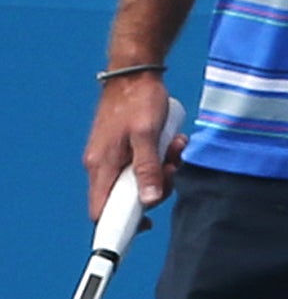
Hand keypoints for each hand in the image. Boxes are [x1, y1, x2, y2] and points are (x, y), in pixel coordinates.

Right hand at [84, 76, 184, 217]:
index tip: (146, 226)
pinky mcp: (125, 147)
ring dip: (163, 168)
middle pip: (128, 197)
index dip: (120, 225)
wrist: (135, 72)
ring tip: (175, 147)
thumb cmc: (138, 99)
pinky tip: (173, 141)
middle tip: (173, 168)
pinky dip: (161, 156)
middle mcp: (103, 165)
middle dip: (156, 187)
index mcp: (102, 166)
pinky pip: (145, 162)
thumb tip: (147, 201)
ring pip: (140, 179)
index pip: (101, 211)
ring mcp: (114, 155)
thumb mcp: (147, 134)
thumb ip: (147, 168)